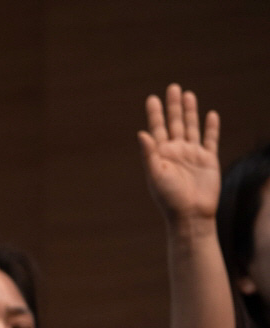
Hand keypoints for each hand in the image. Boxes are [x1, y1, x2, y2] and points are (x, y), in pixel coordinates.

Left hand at [139, 85, 220, 224]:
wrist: (190, 214)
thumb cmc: (169, 198)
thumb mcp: (156, 175)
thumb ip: (149, 154)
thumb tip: (141, 132)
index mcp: (161, 154)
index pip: (157, 129)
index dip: (155, 114)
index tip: (152, 98)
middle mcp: (176, 151)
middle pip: (175, 123)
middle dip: (173, 106)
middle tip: (172, 87)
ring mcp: (192, 154)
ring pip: (192, 127)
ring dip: (190, 111)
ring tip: (188, 94)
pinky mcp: (208, 159)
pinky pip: (210, 139)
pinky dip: (211, 127)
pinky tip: (210, 114)